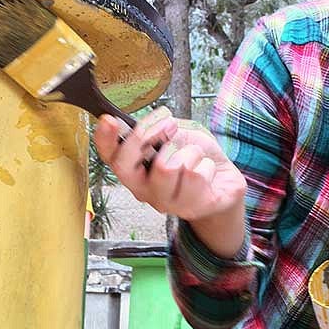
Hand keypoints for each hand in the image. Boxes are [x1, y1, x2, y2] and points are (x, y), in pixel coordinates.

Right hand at [93, 107, 246, 256]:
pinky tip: (207, 169)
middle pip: (127, 165)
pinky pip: (196, 174)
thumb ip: (158, 131)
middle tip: (168, 125)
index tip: (109, 120)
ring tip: (194, 155)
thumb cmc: (193, 155)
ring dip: (187, 151)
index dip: (104, 139)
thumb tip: (146, 127)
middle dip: (146, 135)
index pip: (110, 157)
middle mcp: (144, 191)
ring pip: (167, 167)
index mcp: (135, 171)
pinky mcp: (193, 208)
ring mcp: (167, 204)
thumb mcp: (175, 133)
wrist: (224, 178)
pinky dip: (206, 163)